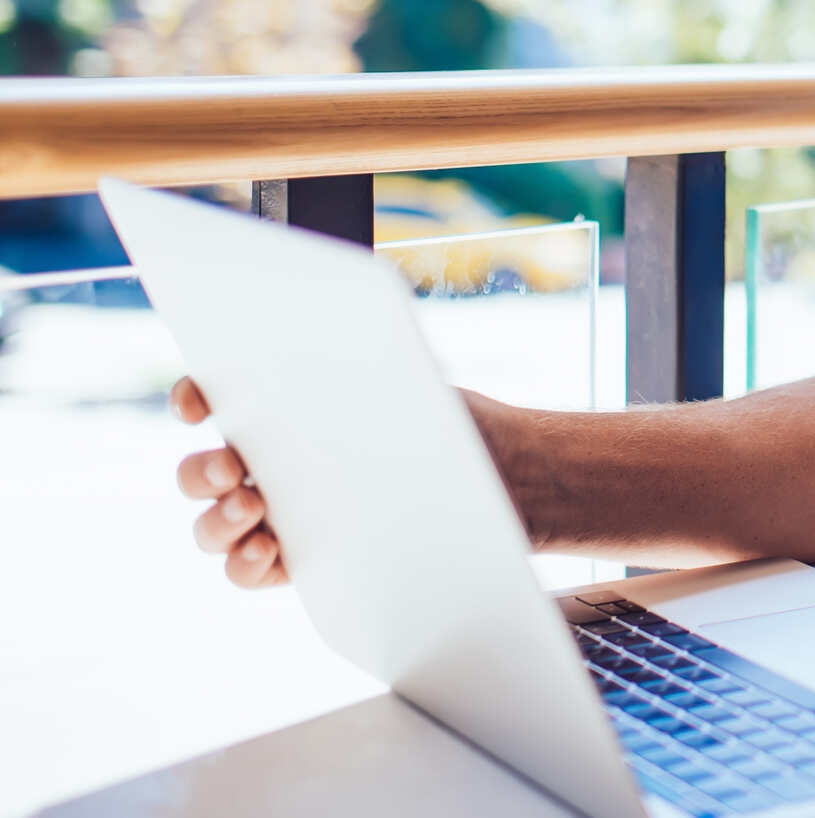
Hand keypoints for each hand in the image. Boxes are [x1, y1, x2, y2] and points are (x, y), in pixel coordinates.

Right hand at [171, 377, 525, 585]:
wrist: (505, 481)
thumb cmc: (456, 423)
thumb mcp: (411, 388)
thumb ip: (356, 378)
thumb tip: (315, 360)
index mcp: (287, 411)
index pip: (218, 398)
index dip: (194, 398)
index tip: (197, 405)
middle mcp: (274, 463)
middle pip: (203, 471)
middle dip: (200, 472)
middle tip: (229, 470)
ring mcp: (282, 514)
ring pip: (216, 525)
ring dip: (217, 523)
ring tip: (252, 513)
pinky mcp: (302, 560)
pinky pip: (250, 569)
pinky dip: (245, 564)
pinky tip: (266, 553)